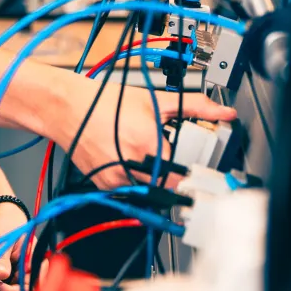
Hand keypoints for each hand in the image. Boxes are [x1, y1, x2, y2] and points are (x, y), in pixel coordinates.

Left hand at [0, 202, 30, 290]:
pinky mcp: (10, 279)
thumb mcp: (2, 239)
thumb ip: (1, 257)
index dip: (15, 288)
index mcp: (36, 259)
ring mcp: (21, 276)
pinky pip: (3, 288)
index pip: (32, 282)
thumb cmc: (6, 225)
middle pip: (22, 290)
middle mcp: (32, 271)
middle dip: (4, 290)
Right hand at [53, 76, 236, 190]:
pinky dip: (132, 179)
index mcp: (149, 145)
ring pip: (146, 191)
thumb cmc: (106, 101)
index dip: (189, 174)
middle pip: (165, 187)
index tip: (192, 171)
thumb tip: (223, 113)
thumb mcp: (154, 99)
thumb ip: (194, 107)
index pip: (182, 178)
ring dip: (150, 178)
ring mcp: (116, 178)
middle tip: (167, 159)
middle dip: (170, 175)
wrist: (67, 108)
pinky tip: (125, 158)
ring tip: (143, 155)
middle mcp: (132, 166)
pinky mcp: (104, 184)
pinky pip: (127, 190)